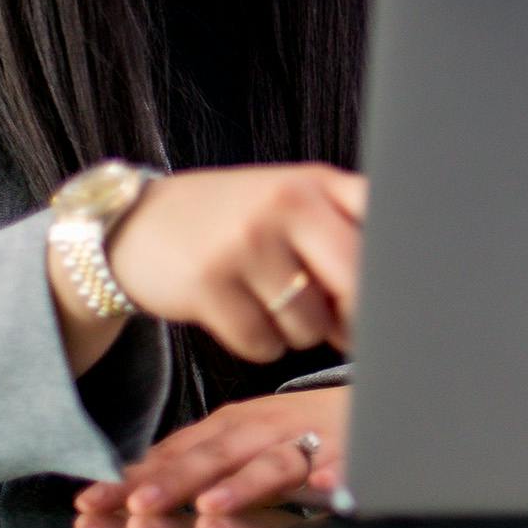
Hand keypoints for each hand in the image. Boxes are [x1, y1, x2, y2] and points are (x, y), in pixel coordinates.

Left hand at [75, 385, 347, 515]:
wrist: (380, 393)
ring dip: (245, 484)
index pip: (178, 451)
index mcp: (237, 424)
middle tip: (138, 506)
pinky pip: (348, 465)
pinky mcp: (356, 452)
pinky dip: (337, 476)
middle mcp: (269, 428)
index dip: (136, 477)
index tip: (91, 503)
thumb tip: (133, 479)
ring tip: (213, 508)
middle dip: (177, 480)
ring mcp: (313, 439)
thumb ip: (196, 456)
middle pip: (218, 454)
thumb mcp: (245, 433)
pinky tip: (324, 491)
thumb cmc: (304, 424)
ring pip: (277, 462)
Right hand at [104, 164, 365, 362]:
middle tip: (340, 326)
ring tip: (270, 303)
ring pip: (309, 325)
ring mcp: (246, 242)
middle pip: (355, 284)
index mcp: (316, 182)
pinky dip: (259, 344)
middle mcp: (285, 204)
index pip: (381, 225)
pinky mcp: (208, 284)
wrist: (135, 226)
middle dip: (352, 318)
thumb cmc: (229, 220)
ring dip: (297, 332)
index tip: (391, 298)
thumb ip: (341, 231)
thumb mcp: (290, 200)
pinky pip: (263, 345)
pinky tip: (241, 315)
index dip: (392, 272)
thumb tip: (386, 303)